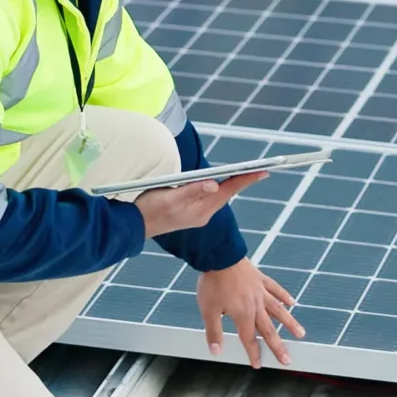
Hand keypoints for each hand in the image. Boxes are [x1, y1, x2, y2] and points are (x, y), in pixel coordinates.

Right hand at [131, 171, 267, 237]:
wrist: (132, 227)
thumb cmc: (148, 211)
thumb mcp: (169, 198)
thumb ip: (192, 190)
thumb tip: (214, 184)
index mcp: (201, 210)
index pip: (228, 190)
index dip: (246, 179)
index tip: (264, 171)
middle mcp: (202, 213)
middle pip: (226, 192)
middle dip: (242, 179)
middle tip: (259, 169)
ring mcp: (195, 214)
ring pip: (218, 195)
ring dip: (230, 184)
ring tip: (244, 173)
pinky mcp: (188, 213)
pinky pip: (208, 198)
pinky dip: (217, 188)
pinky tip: (218, 183)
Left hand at [197, 259, 303, 367]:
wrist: (220, 255)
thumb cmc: (213, 283)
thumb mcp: (208, 310)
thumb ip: (214, 332)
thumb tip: (216, 351)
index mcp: (243, 315)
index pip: (249, 339)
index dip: (254, 353)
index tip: (259, 365)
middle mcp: (256, 305)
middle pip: (269, 329)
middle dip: (278, 346)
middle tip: (287, 360)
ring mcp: (261, 291)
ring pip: (279, 310)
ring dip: (290, 323)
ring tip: (300, 334)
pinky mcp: (261, 279)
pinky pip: (276, 289)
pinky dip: (285, 296)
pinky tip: (292, 303)